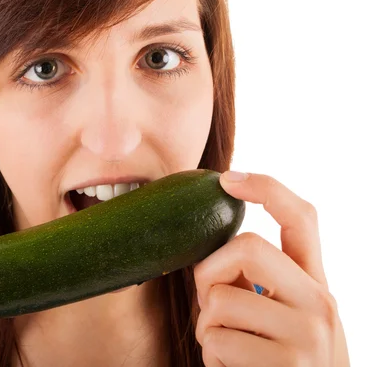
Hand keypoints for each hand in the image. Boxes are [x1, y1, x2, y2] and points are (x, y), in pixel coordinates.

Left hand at [193, 171, 349, 366]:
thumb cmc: (279, 363)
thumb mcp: (283, 318)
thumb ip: (259, 284)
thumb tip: (211, 254)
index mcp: (316, 284)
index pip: (302, 218)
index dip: (266, 188)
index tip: (227, 179)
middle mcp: (320, 303)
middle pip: (247, 246)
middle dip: (210, 272)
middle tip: (211, 304)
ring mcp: (308, 336)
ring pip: (221, 300)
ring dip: (207, 328)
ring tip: (229, 348)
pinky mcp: (289, 366)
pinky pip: (218, 342)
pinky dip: (212, 358)